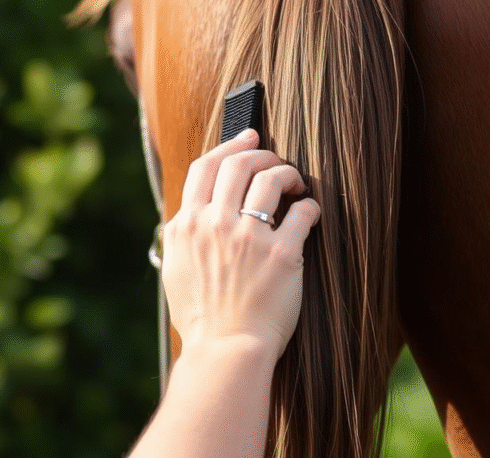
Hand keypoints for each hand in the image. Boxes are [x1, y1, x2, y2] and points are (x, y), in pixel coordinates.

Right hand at [161, 129, 320, 360]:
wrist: (225, 352)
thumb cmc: (202, 321)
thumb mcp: (176, 273)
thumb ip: (184, 239)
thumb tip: (193, 218)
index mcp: (186, 227)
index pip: (205, 168)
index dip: (229, 145)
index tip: (248, 137)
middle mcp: (214, 225)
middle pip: (239, 163)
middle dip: (262, 153)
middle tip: (276, 160)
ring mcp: (248, 238)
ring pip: (270, 177)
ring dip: (288, 173)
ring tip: (296, 185)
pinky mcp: (282, 254)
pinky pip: (303, 213)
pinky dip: (311, 207)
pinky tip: (312, 213)